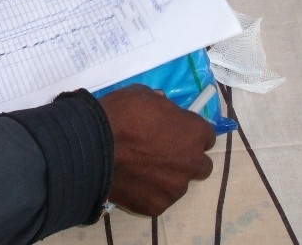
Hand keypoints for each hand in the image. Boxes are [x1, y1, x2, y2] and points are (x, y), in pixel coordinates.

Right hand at [99, 85, 215, 216]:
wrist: (94, 147)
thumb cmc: (121, 115)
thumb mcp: (143, 95)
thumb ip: (161, 105)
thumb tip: (162, 109)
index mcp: (193, 132)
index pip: (206, 136)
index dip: (190, 133)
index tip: (177, 133)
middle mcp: (191, 163)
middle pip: (201, 165)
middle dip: (187, 160)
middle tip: (164, 154)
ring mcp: (174, 188)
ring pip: (178, 184)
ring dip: (167, 177)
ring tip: (141, 169)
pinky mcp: (157, 207)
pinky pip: (157, 199)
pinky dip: (148, 192)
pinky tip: (131, 182)